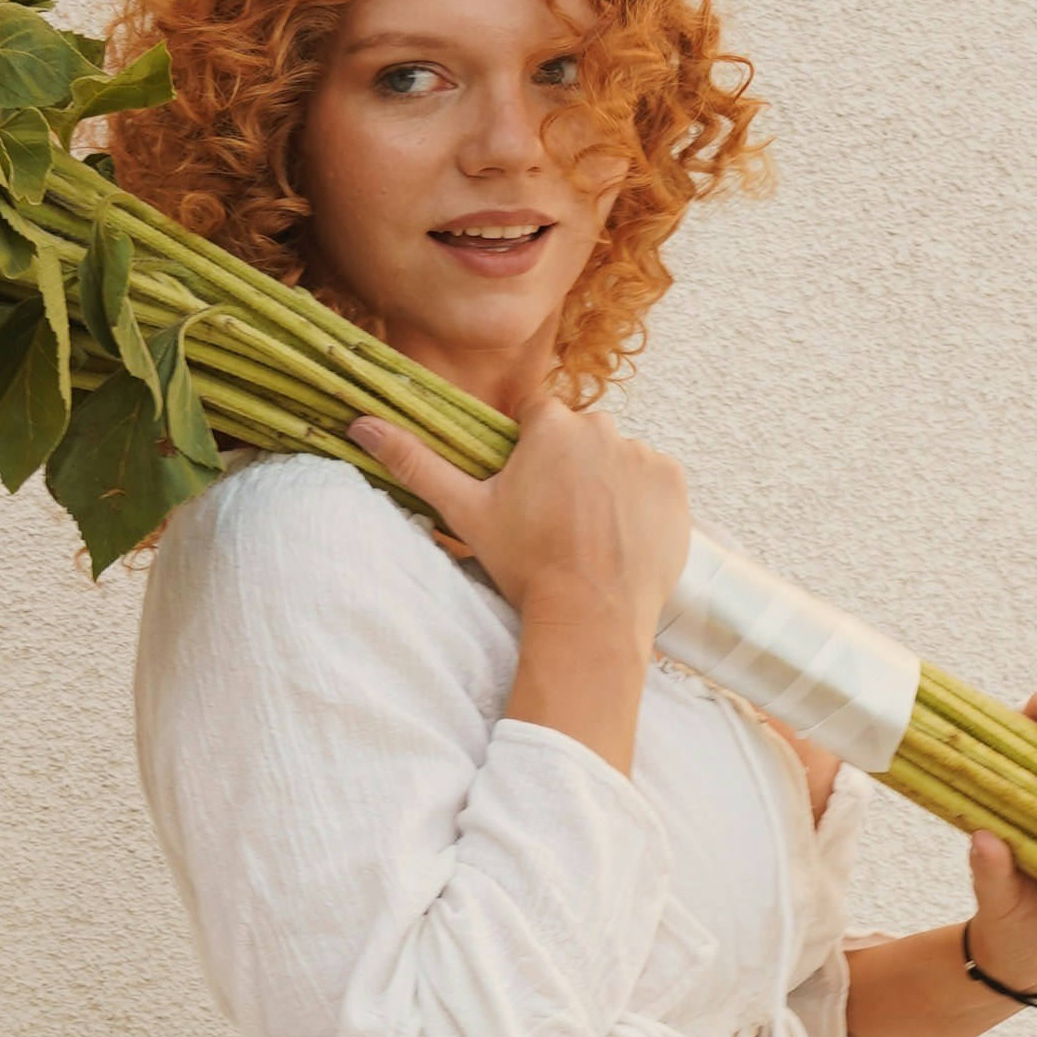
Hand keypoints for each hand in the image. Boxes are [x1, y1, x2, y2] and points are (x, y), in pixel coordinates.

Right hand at [348, 392, 688, 656]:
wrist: (590, 616)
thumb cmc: (526, 564)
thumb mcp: (465, 512)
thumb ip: (415, 462)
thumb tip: (361, 424)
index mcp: (551, 424)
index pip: (539, 421)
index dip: (532, 456)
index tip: (530, 493)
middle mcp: (603, 428)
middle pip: (581, 438)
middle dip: (571, 469)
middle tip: (558, 522)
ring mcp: (644, 455)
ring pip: (617, 461)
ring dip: (606, 486)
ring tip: (590, 536)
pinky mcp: (675, 484)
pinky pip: (653, 482)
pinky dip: (641, 504)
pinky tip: (620, 538)